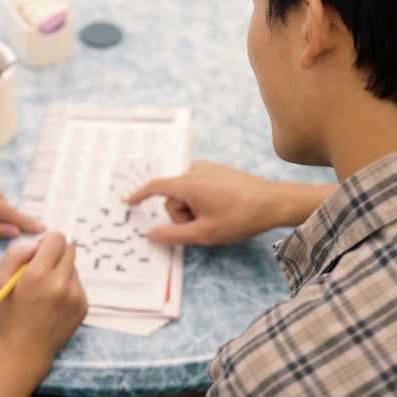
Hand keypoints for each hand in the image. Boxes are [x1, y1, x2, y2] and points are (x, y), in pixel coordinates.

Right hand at [0, 233, 87, 396]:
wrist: (27, 350)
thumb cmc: (11, 314)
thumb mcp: (0, 281)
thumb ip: (14, 254)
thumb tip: (35, 242)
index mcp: (37, 275)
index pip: (57, 239)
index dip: (47, 241)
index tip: (40, 250)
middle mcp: (60, 283)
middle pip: (69, 248)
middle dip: (56, 253)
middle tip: (43, 266)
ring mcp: (75, 296)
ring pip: (73, 266)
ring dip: (61, 270)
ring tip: (46, 289)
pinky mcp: (83, 305)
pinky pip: (77, 283)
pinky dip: (67, 286)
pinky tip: (54, 302)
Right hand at [128, 160, 335, 245]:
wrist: (274, 202)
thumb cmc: (241, 218)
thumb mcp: (205, 233)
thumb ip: (174, 235)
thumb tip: (150, 234)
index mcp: (188, 184)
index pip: (155, 187)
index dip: (140, 195)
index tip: (129, 202)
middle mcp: (194, 171)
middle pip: (173, 197)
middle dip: (182, 215)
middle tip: (204, 226)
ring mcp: (207, 169)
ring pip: (185, 193)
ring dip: (193, 209)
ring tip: (216, 217)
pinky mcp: (216, 170)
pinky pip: (197, 187)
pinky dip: (201, 200)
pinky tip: (221, 207)